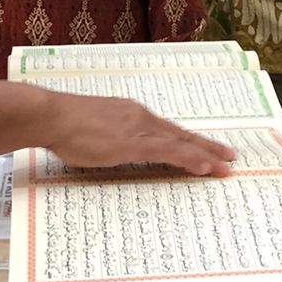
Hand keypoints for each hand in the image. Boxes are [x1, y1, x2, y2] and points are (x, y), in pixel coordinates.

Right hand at [43, 93, 234, 175]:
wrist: (52, 115)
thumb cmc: (64, 124)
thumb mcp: (94, 128)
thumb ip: (109, 136)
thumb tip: (113, 146)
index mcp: (132, 114)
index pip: (168, 130)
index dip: (189, 140)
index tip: (206, 148)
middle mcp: (140, 118)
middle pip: (180, 135)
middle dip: (206, 147)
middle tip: (229, 156)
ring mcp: (138, 130)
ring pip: (180, 143)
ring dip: (205, 155)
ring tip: (224, 166)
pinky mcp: (131, 143)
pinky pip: (167, 152)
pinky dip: (188, 158)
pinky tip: (203, 166)